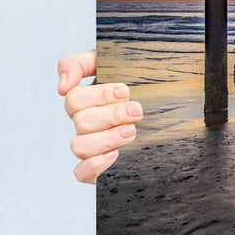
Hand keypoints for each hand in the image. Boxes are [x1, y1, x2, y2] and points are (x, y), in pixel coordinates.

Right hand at [58, 50, 141, 183]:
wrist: (172, 106)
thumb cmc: (142, 81)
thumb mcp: (114, 62)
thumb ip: (81, 63)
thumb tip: (62, 86)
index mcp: (87, 99)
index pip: (74, 97)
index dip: (99, 95)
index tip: (125, 91)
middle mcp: (86, 122)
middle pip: (80, 121)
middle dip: (111, 115)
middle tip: (136, 111)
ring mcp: (91, 145)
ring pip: (79, 146)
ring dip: (107, 138)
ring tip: (132, 131)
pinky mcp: (99, 167)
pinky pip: (81, 173)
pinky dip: (94, 165)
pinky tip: (115, 154)